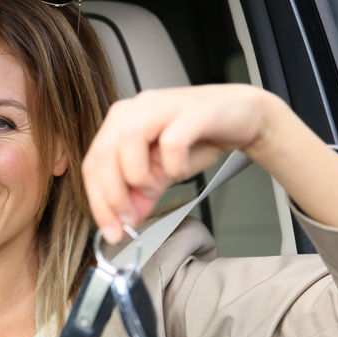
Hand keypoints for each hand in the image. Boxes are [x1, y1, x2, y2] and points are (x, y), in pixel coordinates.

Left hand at [81, 85, 337, 242]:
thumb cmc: (200, 136)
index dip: (98, 201)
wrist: (244, 116)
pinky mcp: (192, 111)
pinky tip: (180, 172)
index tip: (111, 230)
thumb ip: (143, 193)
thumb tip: (126, 221)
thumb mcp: (164, 171)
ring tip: (153, 189)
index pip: (93, 162)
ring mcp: (164, 106)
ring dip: (135, 175)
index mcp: (122, 120)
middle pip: (103, 152)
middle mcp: (138, 108)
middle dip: (111, 195)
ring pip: (128, 138)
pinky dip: (172, 164)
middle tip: (127, 220)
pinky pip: (171, 140)